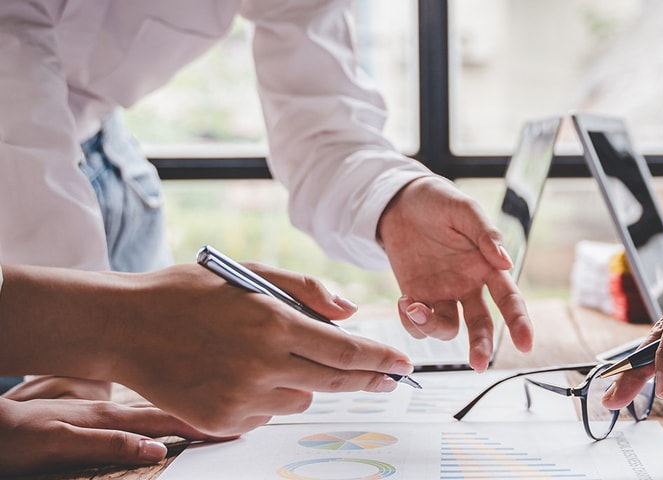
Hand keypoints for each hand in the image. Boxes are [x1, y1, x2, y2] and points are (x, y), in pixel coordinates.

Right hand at [0, 262, 415, 435]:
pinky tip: (241, 374)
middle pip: (336, 383)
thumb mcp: (249, 273)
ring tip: (271, 357)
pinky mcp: (221, 422)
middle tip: (389, 379)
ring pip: (300, 400)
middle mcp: (262, 366)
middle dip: (368, 381)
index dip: (380, 359)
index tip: (403, 364)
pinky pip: (267, 414)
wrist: (122, 327)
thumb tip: (350, 313)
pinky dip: (268, 397)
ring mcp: (241, 399)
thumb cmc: (186, 293)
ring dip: (304, 383)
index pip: (346, 352)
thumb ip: (306, 290)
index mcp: (273, 325)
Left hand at [0, 397, 223, 474]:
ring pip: (155, 411)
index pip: (165, 421)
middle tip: (238, 418)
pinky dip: (162, 417)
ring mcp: (101, 412)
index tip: (232, 427)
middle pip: (167, 412)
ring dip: (186, 413)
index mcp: (107, 417)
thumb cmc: (14, 437)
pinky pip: (139, 416)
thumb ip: (107, 443)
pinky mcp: (91, 418)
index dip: (200, 425)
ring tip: (213, 413)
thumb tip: (155, 449)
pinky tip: (165, 419)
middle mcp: (109, 411)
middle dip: (204, 414)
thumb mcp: (58, 443)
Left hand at [378, 176, 532, 370]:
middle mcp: (468, 286)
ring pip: (448, 328)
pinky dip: (411, 321)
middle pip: (481, 324)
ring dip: (432, 327)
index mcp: (487, 267)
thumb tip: (506, 260)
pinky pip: (418, 323)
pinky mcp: (416, 296)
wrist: (399, 201)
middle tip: (478, 362)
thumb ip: (486, 234)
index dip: (519, 322)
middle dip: (482, 345)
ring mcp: (442, 294)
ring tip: (414, 308)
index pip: (509, 300)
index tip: (525, 344)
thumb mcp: (464, 210)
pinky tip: (404, 302)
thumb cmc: (438, 201)